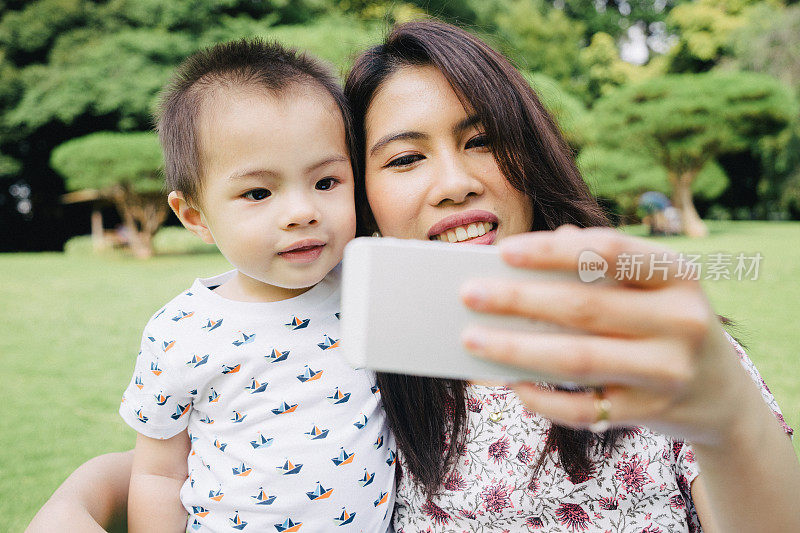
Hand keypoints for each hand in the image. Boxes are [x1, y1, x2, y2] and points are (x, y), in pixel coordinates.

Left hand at [460, 225, 750, 445]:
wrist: (721, 392)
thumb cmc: (664, 322)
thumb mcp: (650, 287)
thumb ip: (597, 264)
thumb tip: (523, 254)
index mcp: (677, 275)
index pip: (610, 252)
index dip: (553, 250)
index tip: (503, 251)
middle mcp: (681, 321)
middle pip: (583, 307)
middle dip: (518, 300)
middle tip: (468, 294)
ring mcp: (669, 371)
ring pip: (578, 359)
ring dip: (516, 348)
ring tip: (472, 339)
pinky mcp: (651, 413)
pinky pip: (585, 408)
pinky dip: (543, 397)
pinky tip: (512, 383)